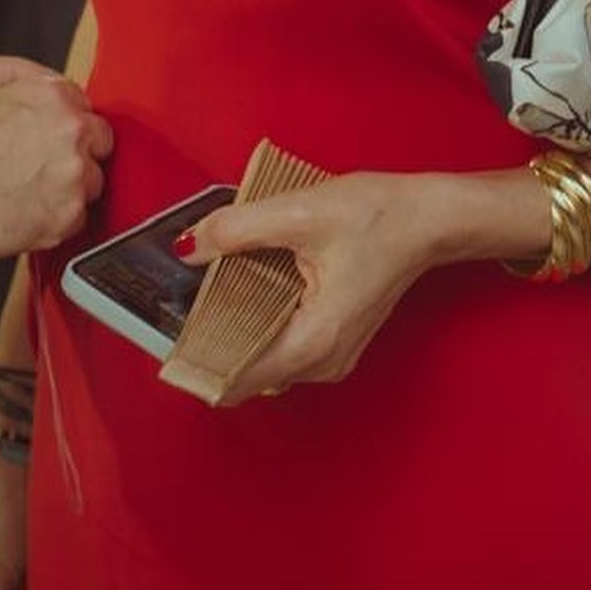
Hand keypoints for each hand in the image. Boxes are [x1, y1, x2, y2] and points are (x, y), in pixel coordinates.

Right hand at [0, 56, 112, 263]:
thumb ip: (2, 72)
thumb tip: (29, 81)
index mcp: (46, 94)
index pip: (78, 100)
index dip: (53, 116)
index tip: (35, 131)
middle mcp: (69, 135)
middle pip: (95, 139)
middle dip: (69, 146)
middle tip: (28, 159)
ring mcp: (70, 182)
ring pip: (90, 180)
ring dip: (64, 182)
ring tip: (18, 187)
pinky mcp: (61, 225)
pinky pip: (76, 218)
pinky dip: (53, 215)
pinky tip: (18, 209)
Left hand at [171, 171, 459, 406]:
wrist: (427, 218)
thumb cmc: (374, 216)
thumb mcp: (297, 212)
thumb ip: (236, 230)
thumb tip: (187, 247)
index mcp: (314, 341)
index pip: (239, 378)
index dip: (200, 363)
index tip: (164, 344)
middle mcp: (324, 362)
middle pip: (249, 370)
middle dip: (210, 343)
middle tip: (172, 309)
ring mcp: (332, 354)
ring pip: (265, 357)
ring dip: (233, 331)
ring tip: (197, 296)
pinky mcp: (334, 337)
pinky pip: (282, 343)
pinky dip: (257, 323)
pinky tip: (237, 291)